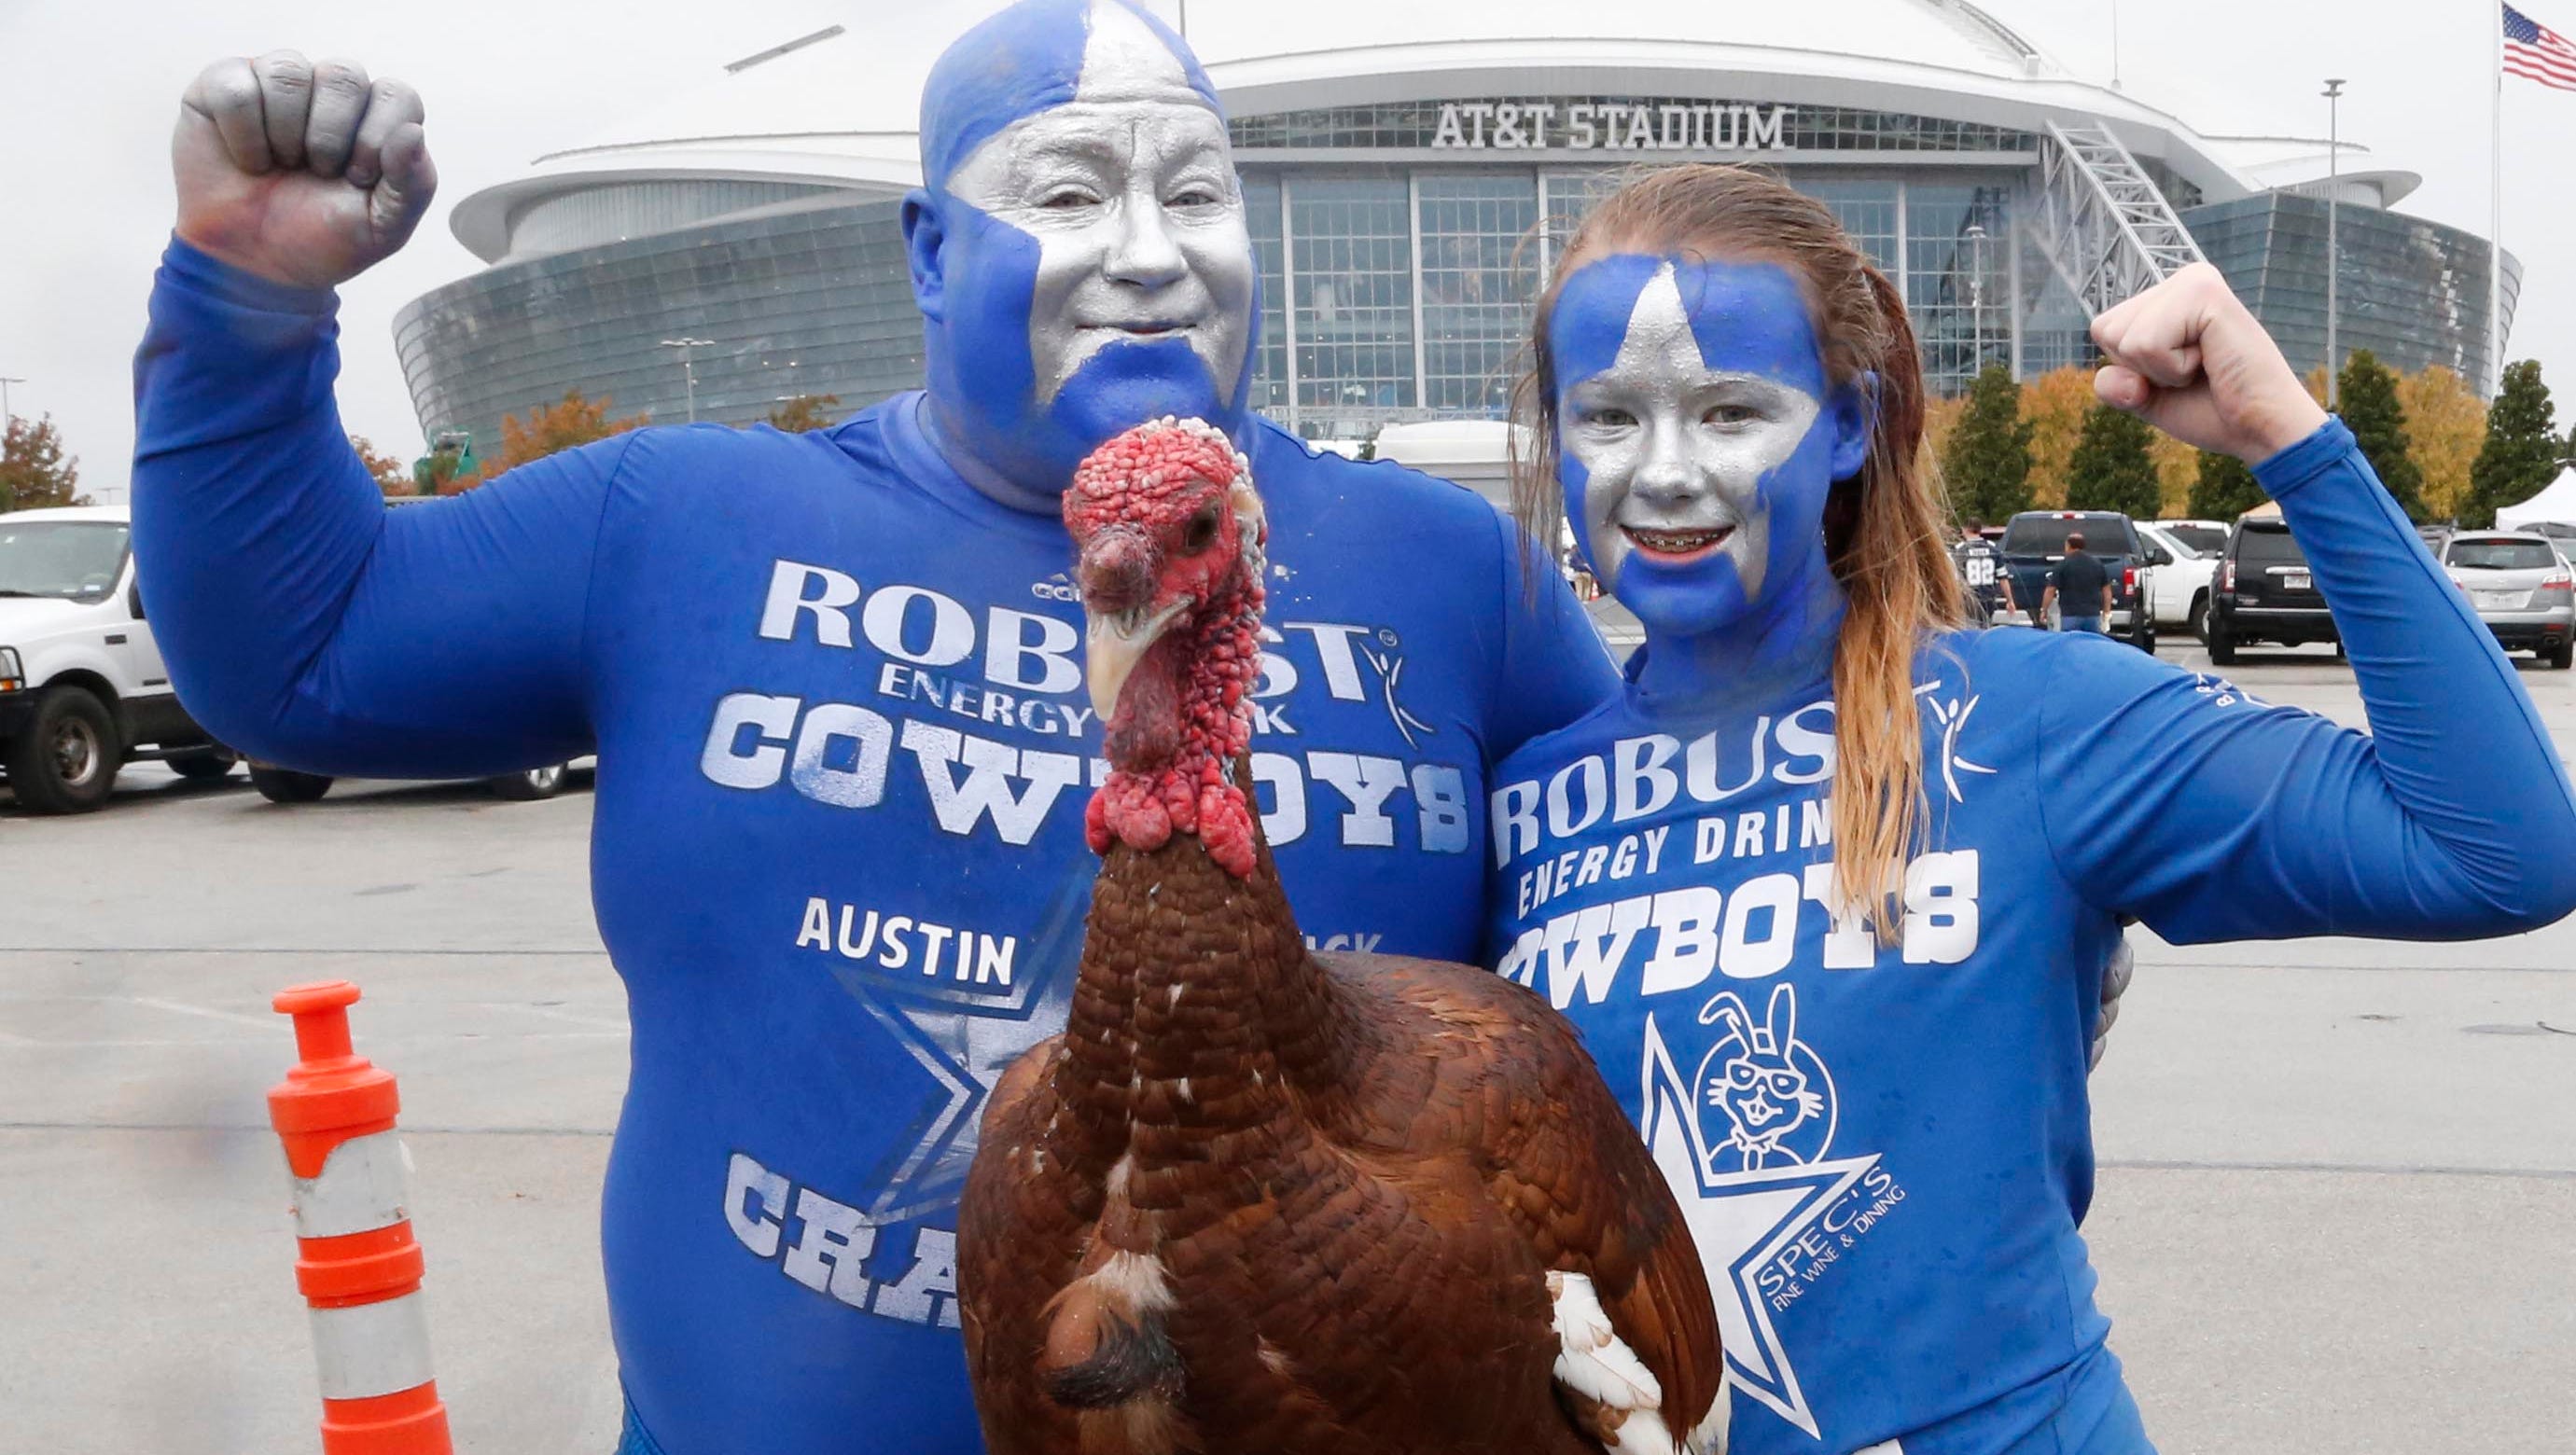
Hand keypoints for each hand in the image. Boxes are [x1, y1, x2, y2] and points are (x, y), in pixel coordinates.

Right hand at [172, 52, 434, 289]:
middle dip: (331, 137)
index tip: (358, 180)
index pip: (396, 94)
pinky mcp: (224, 85)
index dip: (378, 139)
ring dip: (285, 134)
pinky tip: (247, 159)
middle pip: (345, 74)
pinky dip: (243, 134)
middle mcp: (329, 90)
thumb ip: (413, 184)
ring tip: (280, 165)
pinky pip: (236, 87)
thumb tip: (412, 132)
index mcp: (376, 117)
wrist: (253, 264)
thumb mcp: (383, 227)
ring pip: (289, 71)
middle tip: (318, 173)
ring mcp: (276, 82)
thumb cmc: (322, 238)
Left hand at [2091, 262, 2327, 464]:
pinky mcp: (2203, 292)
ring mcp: (2193, 280)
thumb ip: (2115, 383)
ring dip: (2160, 370)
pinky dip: (2172, 369)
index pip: (2103, 330)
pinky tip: (2212, 360)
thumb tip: (2109, 376)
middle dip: (2143, 369)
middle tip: (2195, 372)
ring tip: (2205, 365)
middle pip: (2106, 331)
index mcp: (2168, 297)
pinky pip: (2145, 344)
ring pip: (2123, 338)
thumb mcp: (2147, 397)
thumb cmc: (2212, 411)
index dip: (2131, 370)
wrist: (2261, 429)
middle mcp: (2181, 280)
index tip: (2180, 374)